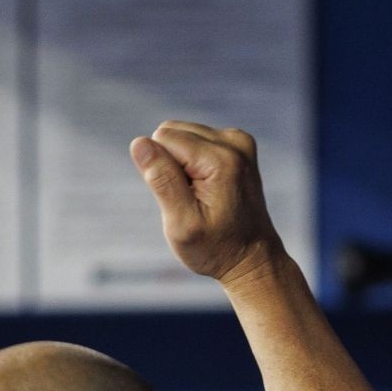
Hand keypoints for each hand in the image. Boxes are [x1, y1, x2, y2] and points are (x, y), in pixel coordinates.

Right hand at [132, 121, 284, 288]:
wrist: (251, 258)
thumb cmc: (215, 248)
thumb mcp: (181, 223)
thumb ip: (162, 180)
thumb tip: (139, 143)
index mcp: (221, 159)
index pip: (163, 139)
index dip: (162, 171)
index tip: (184, 198)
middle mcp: (235, 142)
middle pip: (172, 132)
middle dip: (171, 164)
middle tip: (191, 199)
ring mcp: (240, 141)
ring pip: (182, 134)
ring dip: (182, 163)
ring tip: (201, 195)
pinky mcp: (239, 144)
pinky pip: (196, 139)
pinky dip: (194, 162)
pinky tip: (209, 187)